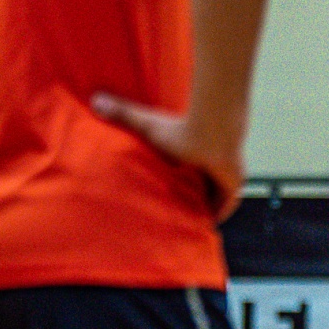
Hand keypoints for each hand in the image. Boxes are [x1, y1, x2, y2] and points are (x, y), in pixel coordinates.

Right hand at [92, 94, 244, 220]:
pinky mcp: (233, 187)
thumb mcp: (146, 125)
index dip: (172, 185)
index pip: (182, 174)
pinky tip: (201, 229)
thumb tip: (95, 100)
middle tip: (169, 217)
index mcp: (191, 155)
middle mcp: (208, 167)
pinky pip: (225, 208)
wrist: (211, 132)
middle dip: (185, 202)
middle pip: (196, 189)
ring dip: (198, 211)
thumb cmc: (180, 128)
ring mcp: (223, 177)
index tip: (159, 195)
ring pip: (210, 199)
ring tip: (181, 227)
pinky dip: (214, 217)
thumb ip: (122, 114)